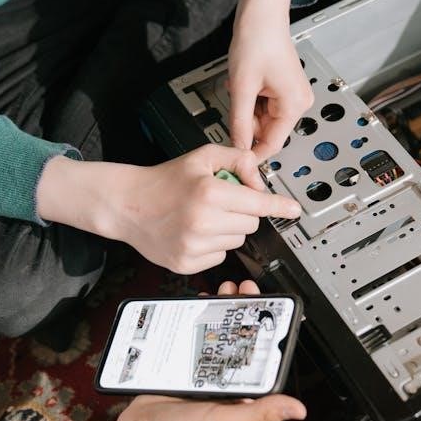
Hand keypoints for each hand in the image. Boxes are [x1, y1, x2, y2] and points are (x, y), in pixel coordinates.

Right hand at [0, 284, 304, 420]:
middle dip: (242, 311)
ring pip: (212, 334)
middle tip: (243, 289)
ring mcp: (197, 371)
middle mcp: (221, 380)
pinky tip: (195, 306)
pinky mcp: (176, 366)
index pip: (258, 353)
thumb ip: (262, 413)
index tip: (265, 305)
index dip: (262, 327)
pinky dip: (191, 320)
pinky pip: (186, 337)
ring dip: (219, 311)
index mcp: (239, 392)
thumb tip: (298, 409)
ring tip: (223, 291)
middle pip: (236, 338)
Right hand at [37, 145, 300, 273]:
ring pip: (237, 240)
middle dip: (243, 211)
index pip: (257, 203)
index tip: (294, 210)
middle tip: (220, 202)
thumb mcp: (201, 157)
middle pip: (250, 223)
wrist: (127, 204)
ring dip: (228, 229)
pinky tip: (194, 232)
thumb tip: (260, 181)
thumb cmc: (164, 180)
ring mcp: (194, 246)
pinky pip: (220, 256)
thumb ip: (237, 160)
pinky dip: (214, 245)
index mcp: (208, 193)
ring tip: (203, 216)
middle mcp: (202, 222)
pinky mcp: (187, 263)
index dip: (279, 206)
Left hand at [228, 0, 313, 158]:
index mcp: (293, 105)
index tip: (235, 160)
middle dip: (247, 122)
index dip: (251, 152)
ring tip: (241, 85)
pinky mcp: (287, 88)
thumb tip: (238, 148)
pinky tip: (247, 82)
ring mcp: (294, 95)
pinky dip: (252, 99)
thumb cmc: (257, 40)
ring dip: (248, 109)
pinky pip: (266, 106)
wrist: (262, 14)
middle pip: (267, 131)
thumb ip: (239, 123)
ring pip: (264, 118)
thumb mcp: (242, 87)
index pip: (272, 144)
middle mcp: (299, 102)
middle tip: (234, 102)